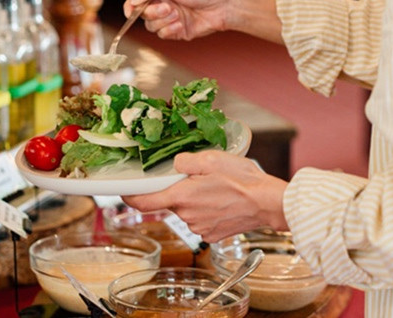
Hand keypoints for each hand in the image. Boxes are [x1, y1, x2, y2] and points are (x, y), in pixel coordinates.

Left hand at [122, 151, 288, 242]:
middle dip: (181, 191)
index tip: (124, 192)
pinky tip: (224, 202)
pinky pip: (202, 221)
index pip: (144, 202)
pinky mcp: (213, 235)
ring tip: (219, 190)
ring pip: (188, 212)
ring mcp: (200, 228)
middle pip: (172, 203)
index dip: (130, 197)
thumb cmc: (243, 180)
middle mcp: (187, 216)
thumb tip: (175, 165)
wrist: (267, 203)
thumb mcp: (212, 159)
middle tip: (201, 179)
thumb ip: (185, 161)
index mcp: (182, 196)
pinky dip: (209, 212)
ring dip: (197, 201)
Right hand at [124, 0, 236, 40]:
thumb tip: (133, 0)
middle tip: (168, 8)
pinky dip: (170, 30)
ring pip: (152, 26)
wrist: (223, 6)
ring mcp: (171, 18)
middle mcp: (164, 4)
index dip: (132, 6)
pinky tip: (181, 24)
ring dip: (163, 22)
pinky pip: (164, 35)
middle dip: (154, 12)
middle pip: (144, 15)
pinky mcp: (178, 31)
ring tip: (178, 15)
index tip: (130, 12)